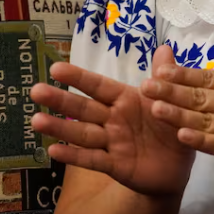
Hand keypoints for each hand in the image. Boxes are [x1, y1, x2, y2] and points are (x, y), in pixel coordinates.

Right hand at [29, 46, 194, 196]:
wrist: (178, 167)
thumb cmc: (170, 127)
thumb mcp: (171, 101)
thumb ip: (165, 77)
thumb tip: (165, 47)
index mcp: (125, 100)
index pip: (99, 86)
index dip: (79, 78)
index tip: (56, 68)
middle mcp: (114, 119)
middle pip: (84, 108)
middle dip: (60, 100)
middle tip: (35, 90)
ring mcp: (112, 143)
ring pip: (83, 134)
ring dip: (60, 128)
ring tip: (36, 121)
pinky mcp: (115, 166)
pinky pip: (93, 160)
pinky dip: (74, 156)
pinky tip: (53, 151)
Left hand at [140, 20, 213, 176]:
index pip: (212, 78)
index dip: (185, 75)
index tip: (161, 70)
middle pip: (203, 98)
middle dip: (172, 93)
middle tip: (145, 88)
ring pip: (207, 122)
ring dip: (180, 116)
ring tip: (155, 110)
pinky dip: (203, 142)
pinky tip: (183, 136)